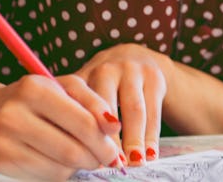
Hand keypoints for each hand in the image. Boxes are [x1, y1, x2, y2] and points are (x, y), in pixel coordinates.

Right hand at [0, 74, 123, 180]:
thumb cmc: (30, 97)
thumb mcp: (61, 86)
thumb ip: (92, 101)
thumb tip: (114, 125)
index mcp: (34, 89)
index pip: (82, 123)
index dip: (104, 141)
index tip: (114, 149)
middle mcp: (14, 115)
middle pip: (71, 150)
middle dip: (96, 159)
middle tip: (105, 159)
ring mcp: (3, 142)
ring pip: (58, 168)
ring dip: (79, 168)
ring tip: (84, 159)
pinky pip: (42, 176)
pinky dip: (59, 173)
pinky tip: (62, 163)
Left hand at [71, 43, 173, 165]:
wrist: (136, 57)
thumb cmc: (101, 87)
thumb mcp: (83, 94)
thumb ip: (74, 117)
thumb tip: (69, 155)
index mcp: (81, 77)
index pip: (78, 108)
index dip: (83, 133)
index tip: (87, 159)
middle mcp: (105, 69)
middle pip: (107, 108)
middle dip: (110, 140)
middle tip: (113, 165)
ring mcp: (131, 70)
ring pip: (134, 110)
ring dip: (135, 140)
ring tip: (134, 164)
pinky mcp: (153, 76)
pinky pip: (153, 111)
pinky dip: (152, 136)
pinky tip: (151, 154)